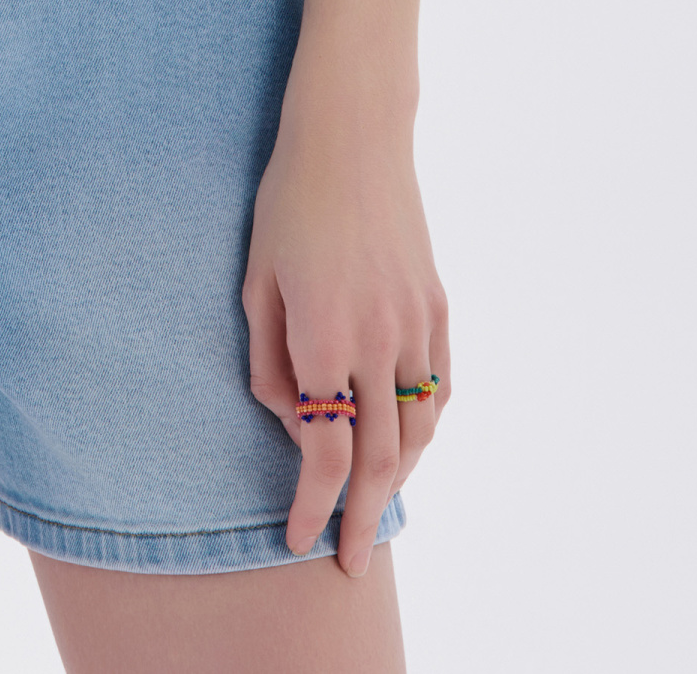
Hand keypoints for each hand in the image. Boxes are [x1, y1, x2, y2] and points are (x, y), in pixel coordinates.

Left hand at [242, 94, 449, 575]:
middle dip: (364, 518)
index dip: (313, 505)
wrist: (352, 134)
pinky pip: (440, 385)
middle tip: (352, 562)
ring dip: (400, 477)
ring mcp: (416, 322)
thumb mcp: (255, 279)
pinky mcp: (437, 303)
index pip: (326, 453)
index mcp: (324, 338)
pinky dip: (427, 425)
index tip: (298, 538)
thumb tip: (293, 422)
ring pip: (419, 429)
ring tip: (378, 506)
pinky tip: (409, 439)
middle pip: (380, 459)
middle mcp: (378, 340)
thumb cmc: (286, 200)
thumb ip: (269, 361)